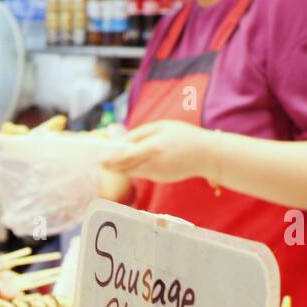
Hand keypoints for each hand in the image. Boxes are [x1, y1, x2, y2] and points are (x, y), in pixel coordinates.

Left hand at [98, 120, 218, 184]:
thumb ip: (139, 134)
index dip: (110, 160)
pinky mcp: (160, 179)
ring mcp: (156, 174)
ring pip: (132, 172)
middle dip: (112, 166)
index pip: (124, 157)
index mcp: (152, 148)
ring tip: (115, 161)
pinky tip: (137, 162)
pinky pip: (142, 173)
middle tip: (102, 162)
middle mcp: (152, 164)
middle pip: (125, 168)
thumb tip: (120, 142)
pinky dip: (136, 168)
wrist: (207, 155)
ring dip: (122, 167)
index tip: (99, 159)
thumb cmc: (184, 136)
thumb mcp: (161, 127)